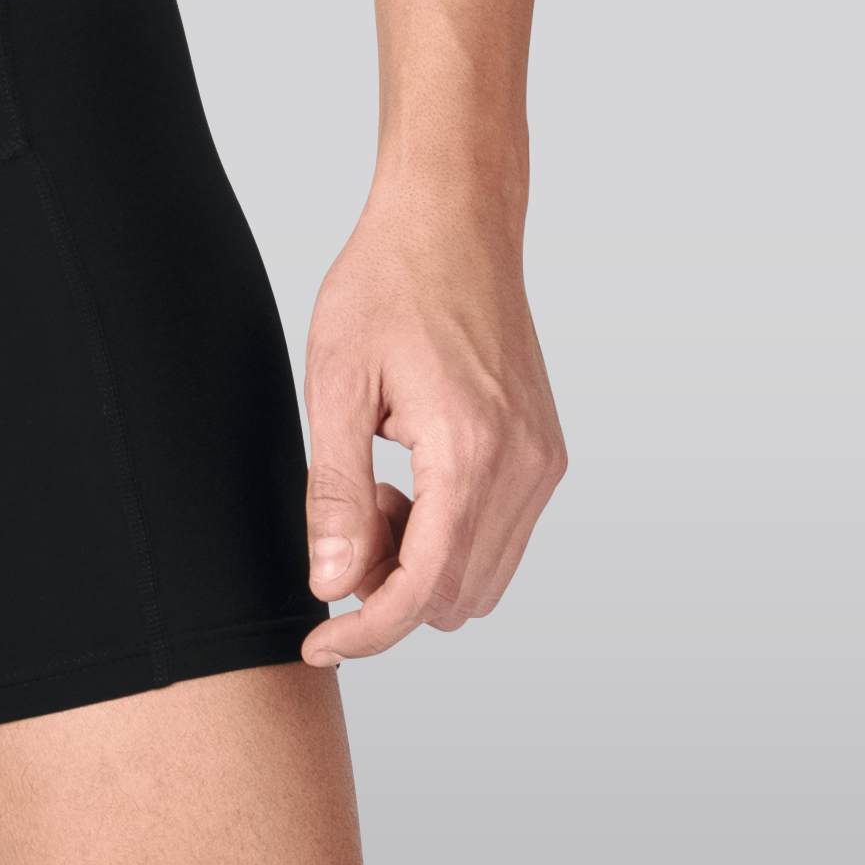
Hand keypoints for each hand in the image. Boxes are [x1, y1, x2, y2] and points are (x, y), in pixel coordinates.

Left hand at [299, 199, 565, 664]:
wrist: (453, 221)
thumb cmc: (386, 284)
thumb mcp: (335, 381)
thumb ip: (332, 490)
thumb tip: (331, 584)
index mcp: (470, 452)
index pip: (422, 590)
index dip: (365, 632)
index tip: (317, 643)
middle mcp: (523, 467)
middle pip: (455, 597)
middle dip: (388, 585)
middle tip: (343, 512)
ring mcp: (544, 462)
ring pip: (482, 576)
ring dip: (420, 562)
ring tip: (375, 483)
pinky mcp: (547, 453)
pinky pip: (500, 536)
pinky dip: (449, 534)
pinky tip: (409, 475)